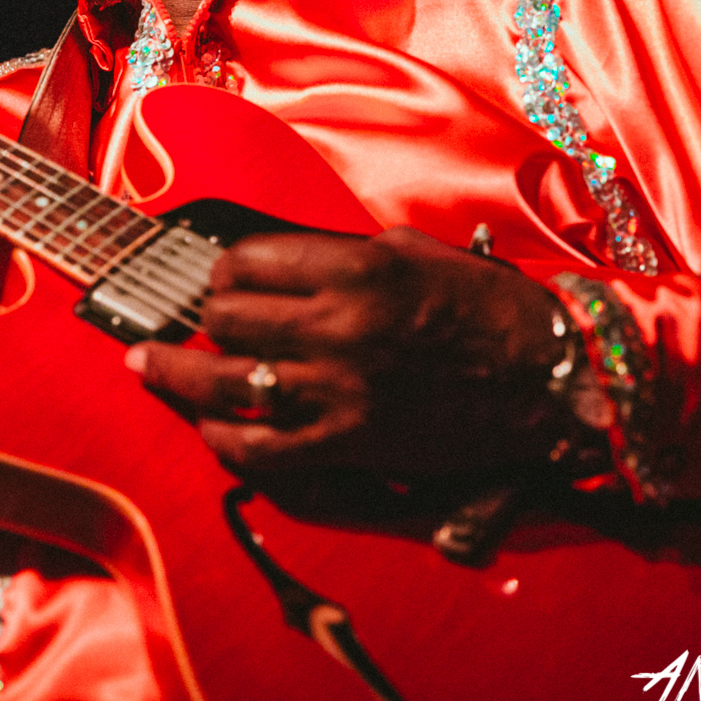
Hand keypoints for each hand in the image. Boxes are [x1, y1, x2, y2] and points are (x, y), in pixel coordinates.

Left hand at [126, 226, 568, 475]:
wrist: (552, 377)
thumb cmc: (490, 307)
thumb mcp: (416, 253)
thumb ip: (345, 256)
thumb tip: (283, 264)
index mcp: (357, 267)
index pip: (248, 261)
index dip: (225, 271)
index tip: (222, 279)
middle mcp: (340, 324)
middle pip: (226, 317)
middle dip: (206, 316)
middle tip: (200, 320)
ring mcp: (340, 389)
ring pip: (225, 380)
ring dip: (177, 372)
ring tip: (147, 363)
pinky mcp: (351, 443)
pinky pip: (261, 448)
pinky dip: (223, 438)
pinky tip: (207, 427)